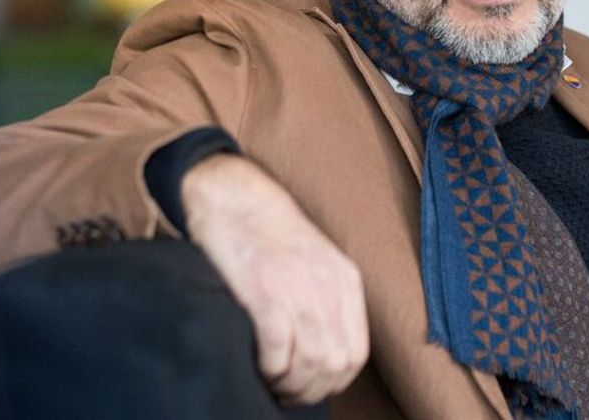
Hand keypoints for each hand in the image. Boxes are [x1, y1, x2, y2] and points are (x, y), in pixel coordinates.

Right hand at [181, 153, 368, 404]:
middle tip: (285, 391)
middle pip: (335, 364)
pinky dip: (269, 368)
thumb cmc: (266, 235)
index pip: (356, 352)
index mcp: (345, 279)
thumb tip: (323, 357)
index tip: (308, 385)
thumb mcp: (315, 262)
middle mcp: (327, 284)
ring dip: (288, 384)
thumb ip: (326, 300)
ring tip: (270, 380)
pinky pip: (278, 351)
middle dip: (309, 389)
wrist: (233, 197)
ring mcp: (297, 286)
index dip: (332, 381)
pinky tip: (257, 362)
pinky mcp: (264, 289)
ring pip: (310, 363)